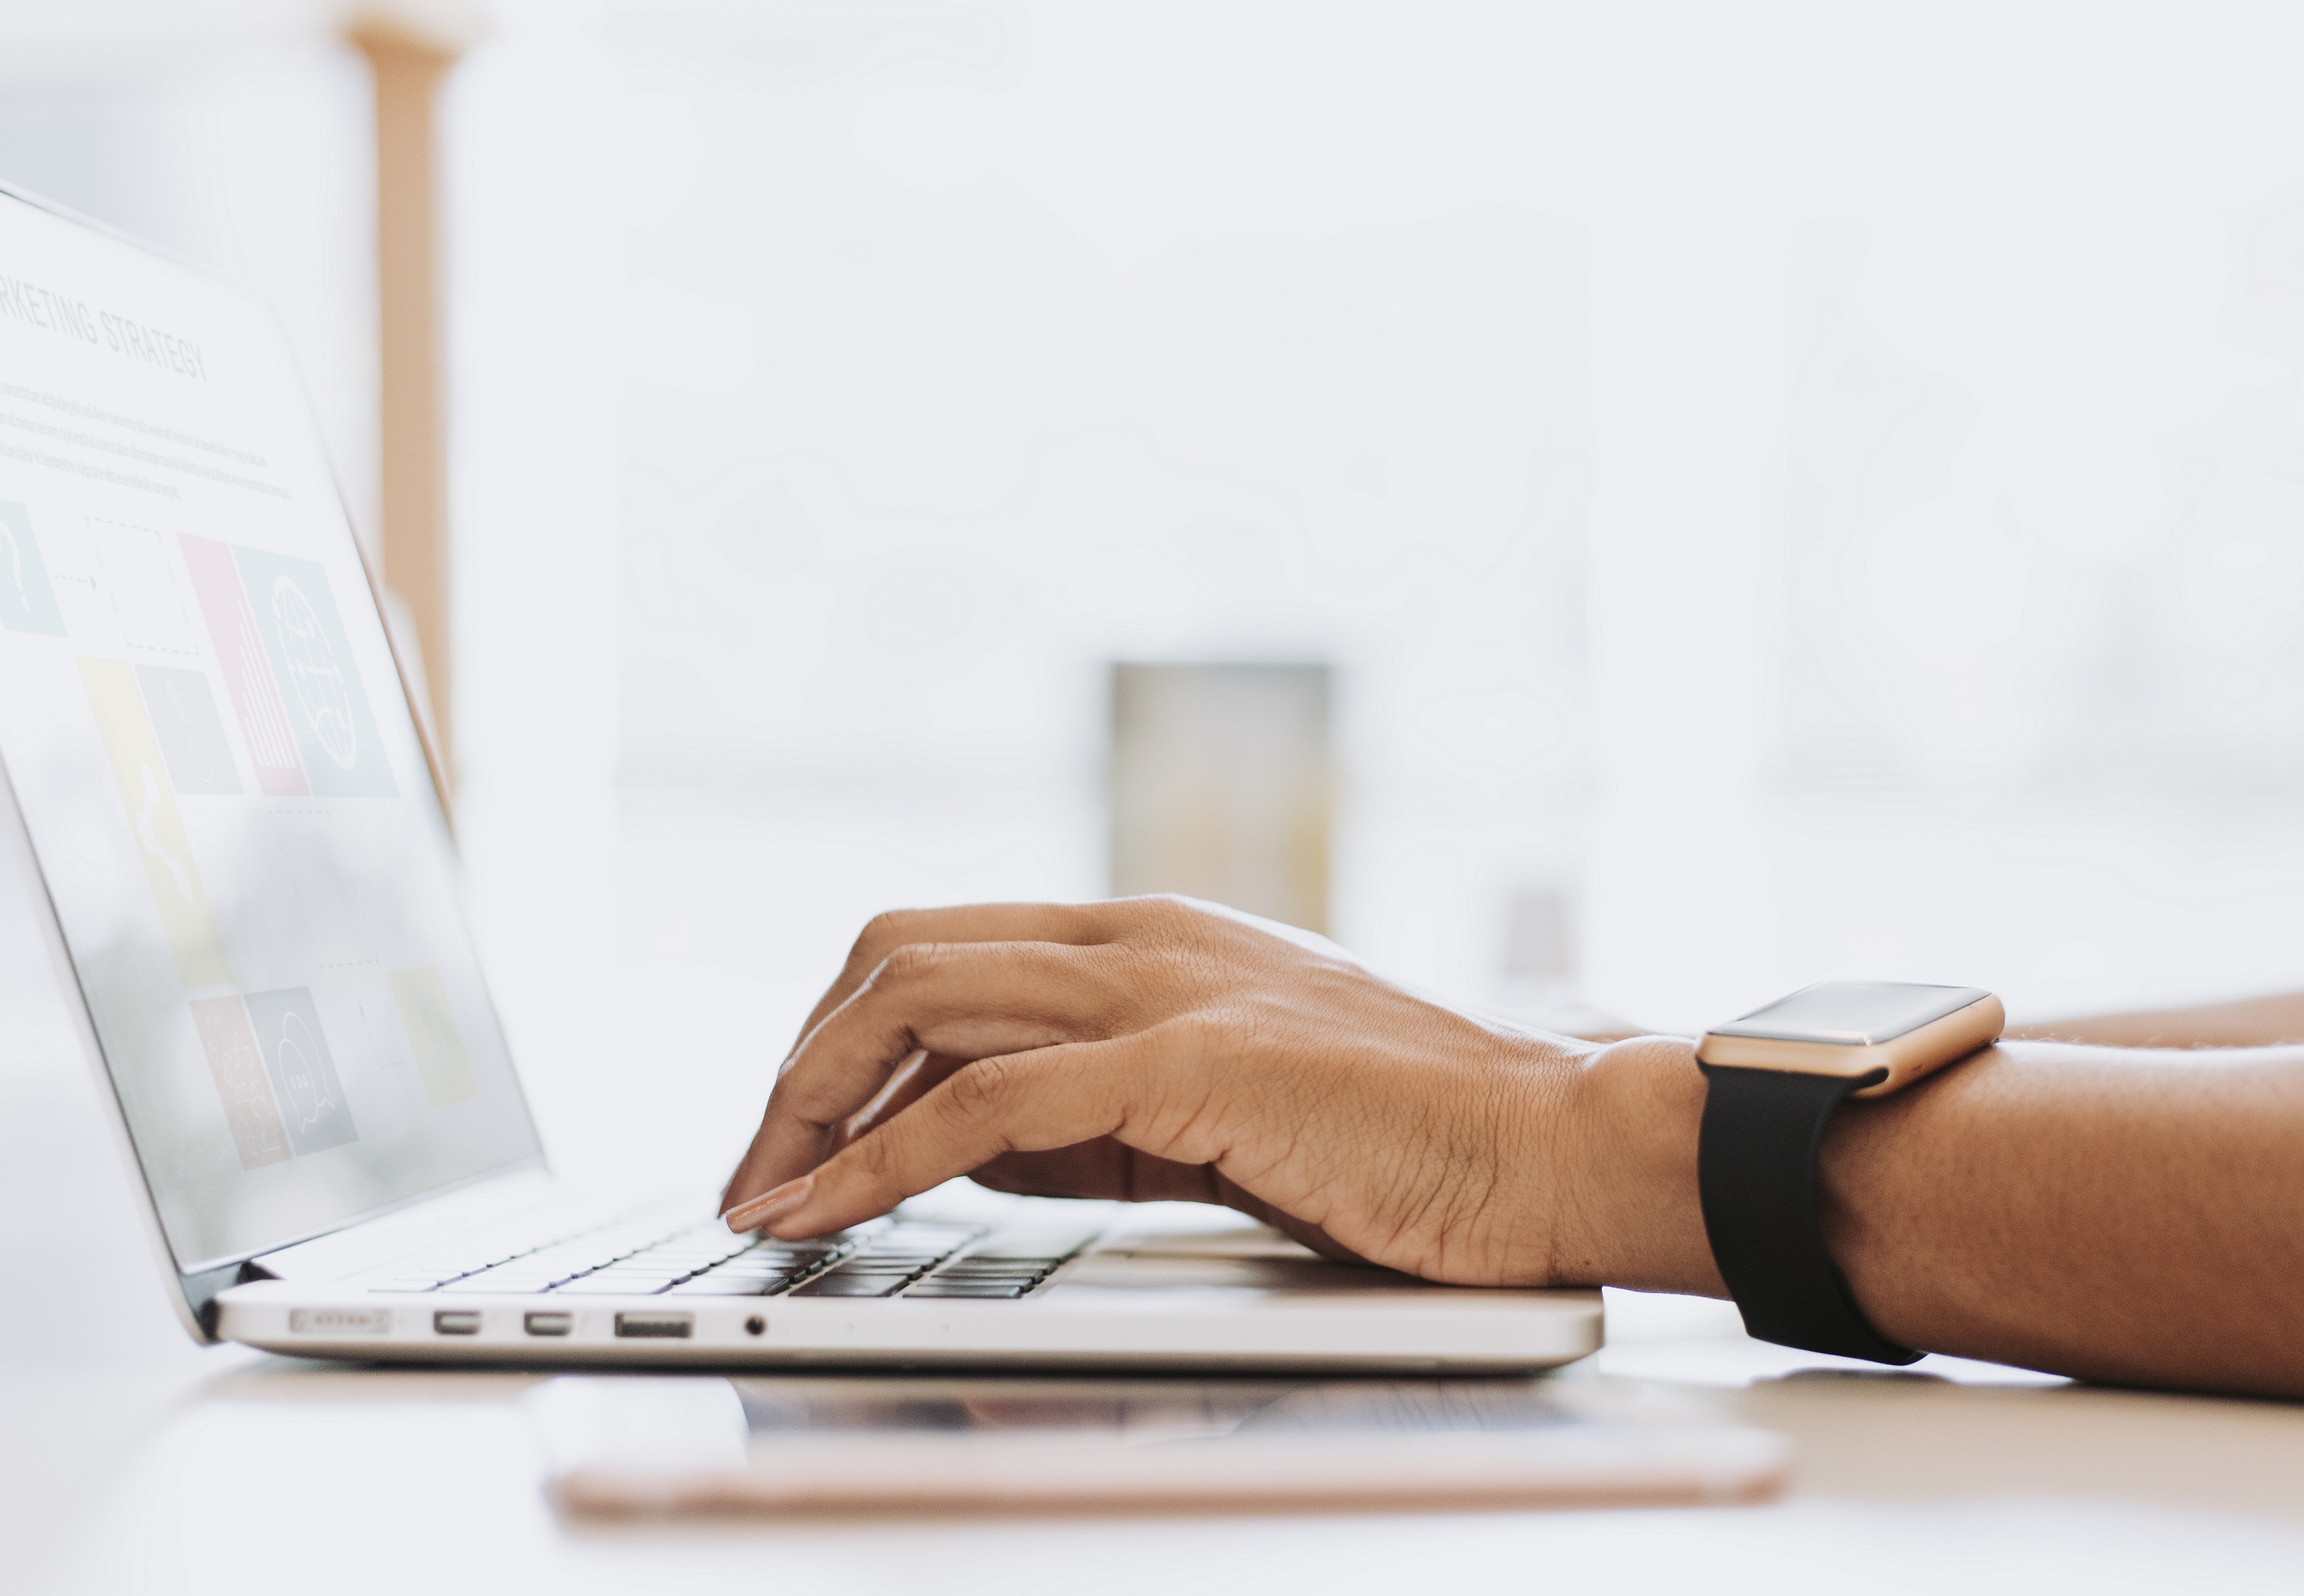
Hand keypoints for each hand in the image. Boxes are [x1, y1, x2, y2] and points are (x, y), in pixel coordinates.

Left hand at [716, 896, 1718, 1290]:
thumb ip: (1096, 1111)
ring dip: (810, 1110)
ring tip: (763, 1203)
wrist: (1549, 1145)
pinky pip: (983, 1107)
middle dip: (796, 1068)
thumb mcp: (1221, 1108)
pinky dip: (880, 1164)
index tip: (790, 1135)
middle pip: (895, 955)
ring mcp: (1164, 988)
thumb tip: (968, 1145)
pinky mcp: (1188, 1066)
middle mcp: (1141, 936)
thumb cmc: (1410, 1142)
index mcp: (1150, 934)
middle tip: (754, 1175)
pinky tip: (832, 1215)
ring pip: (916, 1006)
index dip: (836, 1037)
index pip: (937, 947)